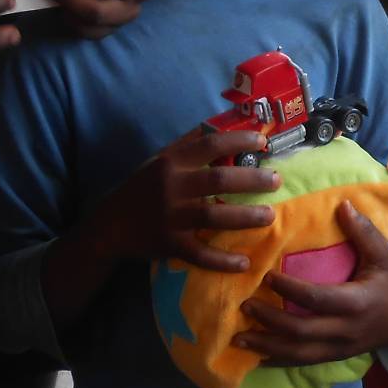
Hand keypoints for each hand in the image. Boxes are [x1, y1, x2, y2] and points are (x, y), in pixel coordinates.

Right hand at [99, 124, 279, 272]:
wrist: (111, 225)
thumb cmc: (142, 188)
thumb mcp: (160, 160)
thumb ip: (189, 145)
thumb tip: (222, 124)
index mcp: (172, 162)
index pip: (210, 144)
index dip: (239, 140)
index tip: (263, 141)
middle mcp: (172, 187)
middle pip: (218, 180)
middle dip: (252, 180)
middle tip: (276, 180)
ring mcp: (172, 217)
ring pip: (214, 216)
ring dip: (245, 216)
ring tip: (269, 216)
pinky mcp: (171, 245)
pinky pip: (201, 254)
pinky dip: (223, 260)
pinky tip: (244, 263)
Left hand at [233, 201, 387, 364]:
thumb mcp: (385, 254)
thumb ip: (363, 231)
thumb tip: (342, 204)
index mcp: (357, 302)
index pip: (317, 299)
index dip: (290, 290)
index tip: (267, 276)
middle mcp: (345, 330)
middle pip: (301, 332)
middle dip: (270, 321)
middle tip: (245, 305)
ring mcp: (339, 348)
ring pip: (298, 354)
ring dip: (267, 346)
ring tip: (238, 338)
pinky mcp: (335, 356)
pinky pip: (303, 363)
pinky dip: (278, 361)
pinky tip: (256, 356)